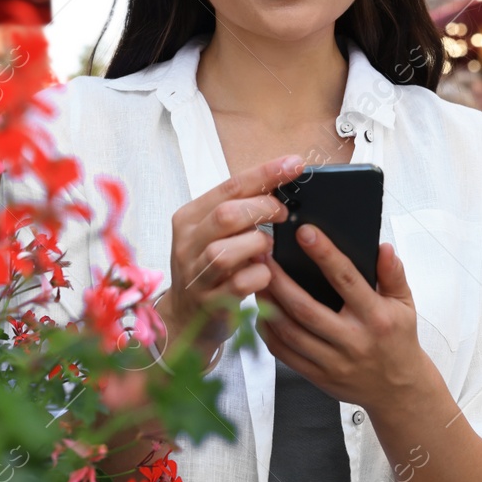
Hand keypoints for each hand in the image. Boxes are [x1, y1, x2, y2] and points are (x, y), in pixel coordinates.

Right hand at [163, 155, 302, 364]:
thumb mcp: (216, 233)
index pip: (229, 186)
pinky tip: (265, 272)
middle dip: (263, 209)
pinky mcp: (209, 303)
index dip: (265, 173)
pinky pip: (239, 284)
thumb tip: (282, 184)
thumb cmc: (210, 268)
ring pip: (225, 252)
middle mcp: (187, 244)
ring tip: (268, 246)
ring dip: (257, 244)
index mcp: (190, 218)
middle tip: (282, 214)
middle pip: (226, 215)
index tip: (295, 164)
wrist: (186, 317)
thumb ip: (240, 210)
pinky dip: (260, 275)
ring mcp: (196, 275)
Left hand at [259, 226, 428, 410]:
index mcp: (375, 317)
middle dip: (279, 280)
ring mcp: (333, 361)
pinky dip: (268, 332)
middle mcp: (353, 340)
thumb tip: (383, 248)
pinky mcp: (318, 376)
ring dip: (268, 305)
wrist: (398, 390)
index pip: (346, 279)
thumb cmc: (398, 340)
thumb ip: (394, 274)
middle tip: (262, 256)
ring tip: (256, 281)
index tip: (304, 232)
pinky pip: (284, 354)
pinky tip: (261, 313)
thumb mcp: (405, 304)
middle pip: (306, 308)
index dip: (324, 254)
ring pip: (290, 332)